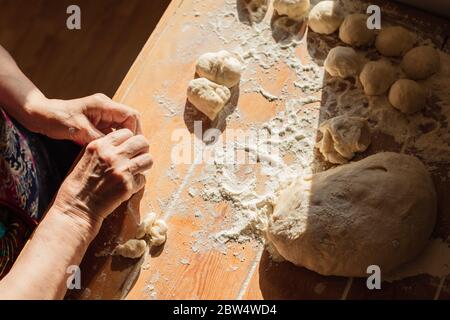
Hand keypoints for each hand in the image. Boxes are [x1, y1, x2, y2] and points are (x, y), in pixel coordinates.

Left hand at [24, 93, 141, 144]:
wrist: (40, 115)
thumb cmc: (57, 119)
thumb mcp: (79, 131)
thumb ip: (100, 138)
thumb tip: (117, 150)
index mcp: (104, 105)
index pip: (131, 116)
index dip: (136, 131)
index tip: (134, 146)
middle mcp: (106, 108)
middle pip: (130, 122)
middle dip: (133, 137)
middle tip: (133, 153)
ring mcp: (102, 115)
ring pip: (122, 128)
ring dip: (124, 140)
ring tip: (125, 155)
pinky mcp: (98, 123)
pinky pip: (113, 132)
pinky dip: (115, 142)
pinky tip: (114, 153)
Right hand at [53, 129, 152, 232]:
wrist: (76, 208)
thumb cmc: (79, 184)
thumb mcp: (84, 157)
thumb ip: (103, 148)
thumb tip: (122, 143)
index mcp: (100, 145)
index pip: (126, 132)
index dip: (130, 141)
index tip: (129, 149)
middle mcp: (112, 155)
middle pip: (142, 142)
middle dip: (142, 150)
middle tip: (138, 158)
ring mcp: (121, 170)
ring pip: (148, 159)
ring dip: (144, 165)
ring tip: (136, 171)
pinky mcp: (127, 185)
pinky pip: (143, 178)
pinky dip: (137, 183)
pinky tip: (127, 186)